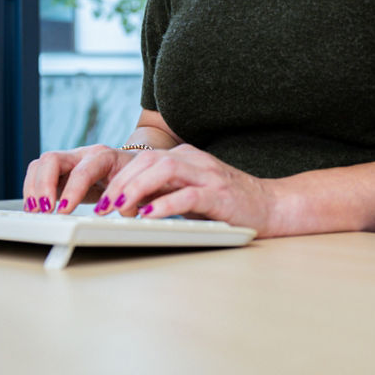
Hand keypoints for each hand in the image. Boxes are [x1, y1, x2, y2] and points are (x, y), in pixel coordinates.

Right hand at [22, 144, 137, 213]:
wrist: (132, 165)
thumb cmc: (134, 176)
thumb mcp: (136, 185)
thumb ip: (129, 197)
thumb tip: (124, 210)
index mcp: (104, 156)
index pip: (83, 170)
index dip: (73, 190)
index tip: (65, 211)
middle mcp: (82, 154)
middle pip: (52, 159)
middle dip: (44, 185)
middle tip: (45, 209)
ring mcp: (68, 161)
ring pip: (40, 164)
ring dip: (33, 188)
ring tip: (35, 210)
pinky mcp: (59, 172)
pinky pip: (38, 174)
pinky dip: (32, 190)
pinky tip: (34, 207)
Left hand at [94, 144, 278, 235]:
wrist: (272, 205)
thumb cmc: (227, 203)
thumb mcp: (189, 192)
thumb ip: (163, 192)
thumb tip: (125, 202)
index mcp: (185, 157)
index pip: (144, 158)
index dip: (119, 177)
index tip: (102, 200)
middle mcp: (195, 161)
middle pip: (149, 160)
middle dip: (122, 182)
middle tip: (104, 207)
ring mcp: (208, 176)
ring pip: (165, 170)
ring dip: (138, 188)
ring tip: (120, 208)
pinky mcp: (220, 196)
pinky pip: (189, 195)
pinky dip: (166, 204)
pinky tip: (150, 216)